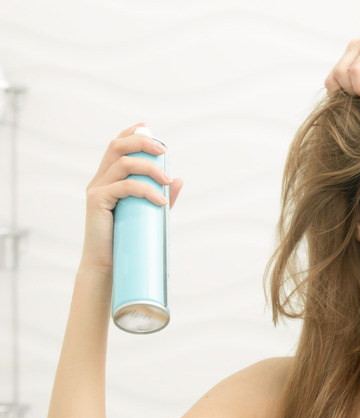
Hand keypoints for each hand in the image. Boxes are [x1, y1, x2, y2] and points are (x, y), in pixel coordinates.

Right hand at [81, 123, 183, 268]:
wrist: (109, 265)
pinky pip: (123, 186)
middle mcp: (100, 179)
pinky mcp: (97, 201)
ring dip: (149, 168)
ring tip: (166, 180)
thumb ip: (161, 195)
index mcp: (109, 177)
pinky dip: (145, 189)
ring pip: (122, 164)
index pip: (116, 146)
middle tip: (163, 152)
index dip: (130, 133)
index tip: (147, 127)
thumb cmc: (127, 238)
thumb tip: (179, 179)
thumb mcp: (148, 212)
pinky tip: (160, 200)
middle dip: (142, 143)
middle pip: (117, 147)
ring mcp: (97, 189)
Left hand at [324, 18, 359, 102]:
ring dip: (352, 93)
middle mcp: (352, 50)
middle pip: (331, 79)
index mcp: (352, 57)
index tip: (357, 109)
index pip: (331, 81)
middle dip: (343, 98)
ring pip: (339, 75)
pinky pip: (356, 71)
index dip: (340, 98)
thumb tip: (359, 117)